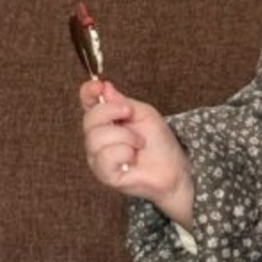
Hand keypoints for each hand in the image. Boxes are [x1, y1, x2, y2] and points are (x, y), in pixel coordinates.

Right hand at [79, 80, 194, 228]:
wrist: (175, 168)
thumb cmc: (159, 142)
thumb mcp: (143, 114)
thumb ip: (122, 102)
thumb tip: (104, 87)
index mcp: (105, 121)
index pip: (87, 102)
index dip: (88, 92)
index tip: (100, 86)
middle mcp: (96, 139)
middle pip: (88, 119)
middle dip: (111, 112)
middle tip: (131, 114)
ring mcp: (98, 158)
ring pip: (96, 138)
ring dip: (125, 136)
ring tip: (139, 143)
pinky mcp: (105, 175)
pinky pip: (105, 157)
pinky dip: (124, 152)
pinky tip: (133, 157)